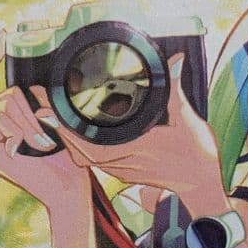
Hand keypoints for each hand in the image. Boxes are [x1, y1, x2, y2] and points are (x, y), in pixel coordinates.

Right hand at [0, 31, 89, 209]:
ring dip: (31, 123)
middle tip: (50, 133)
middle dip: (32, 110)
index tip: (4, 34)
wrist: (66, 187)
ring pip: (4, 104)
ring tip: (43, 144)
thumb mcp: (52, 117)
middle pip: (3, 93)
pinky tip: (29, 150)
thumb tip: (30, 79)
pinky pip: (0, 119)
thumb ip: (36, 96)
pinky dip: (22, 131)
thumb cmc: (65, 156)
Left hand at [62, 53, 225, 197]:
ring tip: (57, 119)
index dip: (67, 129)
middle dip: (60, 132)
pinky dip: (83, 150)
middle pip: (79, 152)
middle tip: (45, 110)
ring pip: (86, 160)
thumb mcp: (188, 120)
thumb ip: (175, 90)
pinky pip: (97, 164)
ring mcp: (124, 171)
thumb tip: (174, 61)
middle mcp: (125, 163)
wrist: (202, 186)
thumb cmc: (198, 155)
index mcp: (136, 147)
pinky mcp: (127, 175)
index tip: (51, 110)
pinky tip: (80, 135)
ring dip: (70, 142)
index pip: (90, 143)